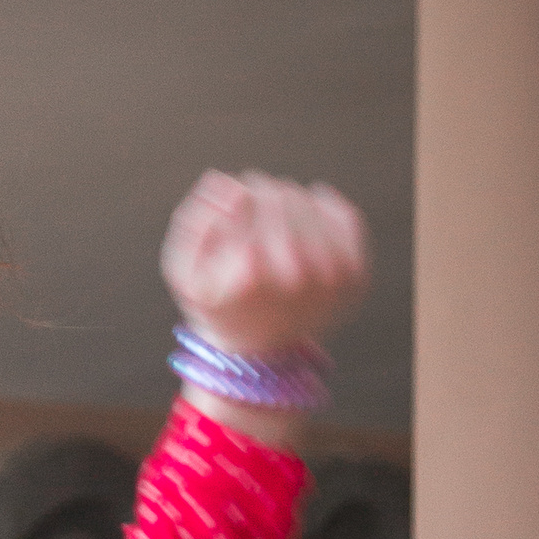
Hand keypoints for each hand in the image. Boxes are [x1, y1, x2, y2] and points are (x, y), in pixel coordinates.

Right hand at [159, 168, 367, 356]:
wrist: (256, 351)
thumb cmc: (216, 302)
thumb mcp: (183, 269)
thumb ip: (194, 220)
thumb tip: (229, 186)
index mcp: (252, 271)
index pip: (247, 196)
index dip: (235, 199)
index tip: (230, 215)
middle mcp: (297, 274)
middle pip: (278, 195)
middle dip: (259, 200)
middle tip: (251, 224)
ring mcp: (332, 275)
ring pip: (307, 199)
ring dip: (287, 206)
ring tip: (273, 234)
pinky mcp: (355, 275)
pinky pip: (343, 214)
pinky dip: (324, 212)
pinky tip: (305, 229)